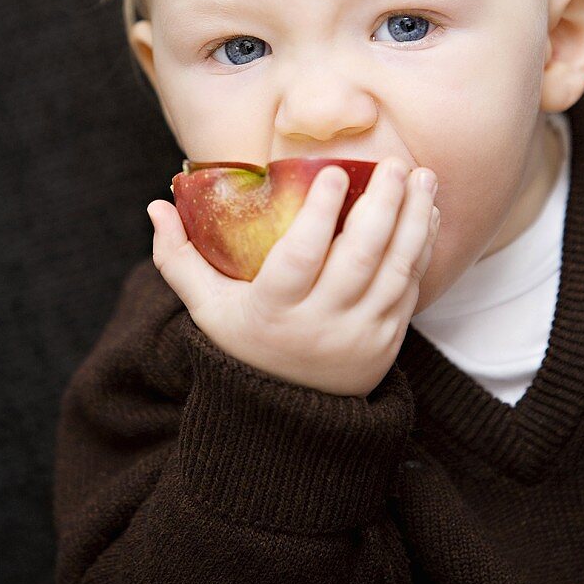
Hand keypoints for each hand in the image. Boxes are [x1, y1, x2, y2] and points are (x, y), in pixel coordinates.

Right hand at [147, 157, 439, 396]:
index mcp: (273, 311)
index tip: (334, 172)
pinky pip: (410, 287)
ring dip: (413, 221)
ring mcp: (360, 335)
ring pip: (394, 271)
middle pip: (358, 261)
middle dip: (382, 208)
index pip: (299, 259)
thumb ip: (178, 258)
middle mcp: (320, 325)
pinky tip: (427, 211)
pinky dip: (421, 247)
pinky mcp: (388, 340)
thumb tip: (156, 205)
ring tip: (423, 176)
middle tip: (395, 164)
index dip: (319, 215)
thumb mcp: (206, 308)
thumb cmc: (243, 344)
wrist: (287, 419)